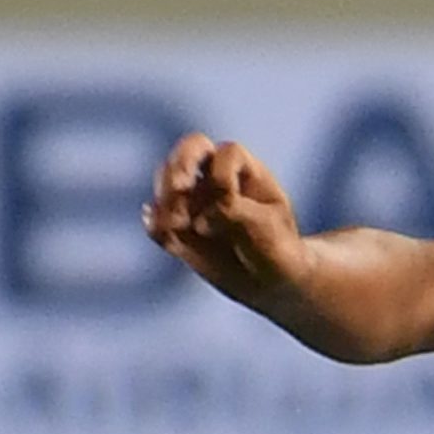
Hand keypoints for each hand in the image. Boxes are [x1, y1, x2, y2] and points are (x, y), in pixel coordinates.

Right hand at [141, 136, 304, 305]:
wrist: (269, 281)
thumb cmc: (277, 248)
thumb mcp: (267, 229)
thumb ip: (235, 214)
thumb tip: (197, 220)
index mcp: (245, 170)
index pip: (227, 153)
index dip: (223, 173)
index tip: (230, 199)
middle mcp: (214, 176)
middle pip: (186, 152)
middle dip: (178, 168)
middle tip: (179, 188)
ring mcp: (192, 198)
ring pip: (165, 182)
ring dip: (166, 200)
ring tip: (179, 226)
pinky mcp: (176, 225)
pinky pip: (156, 220)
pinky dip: (157, 227)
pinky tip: (170, 242)